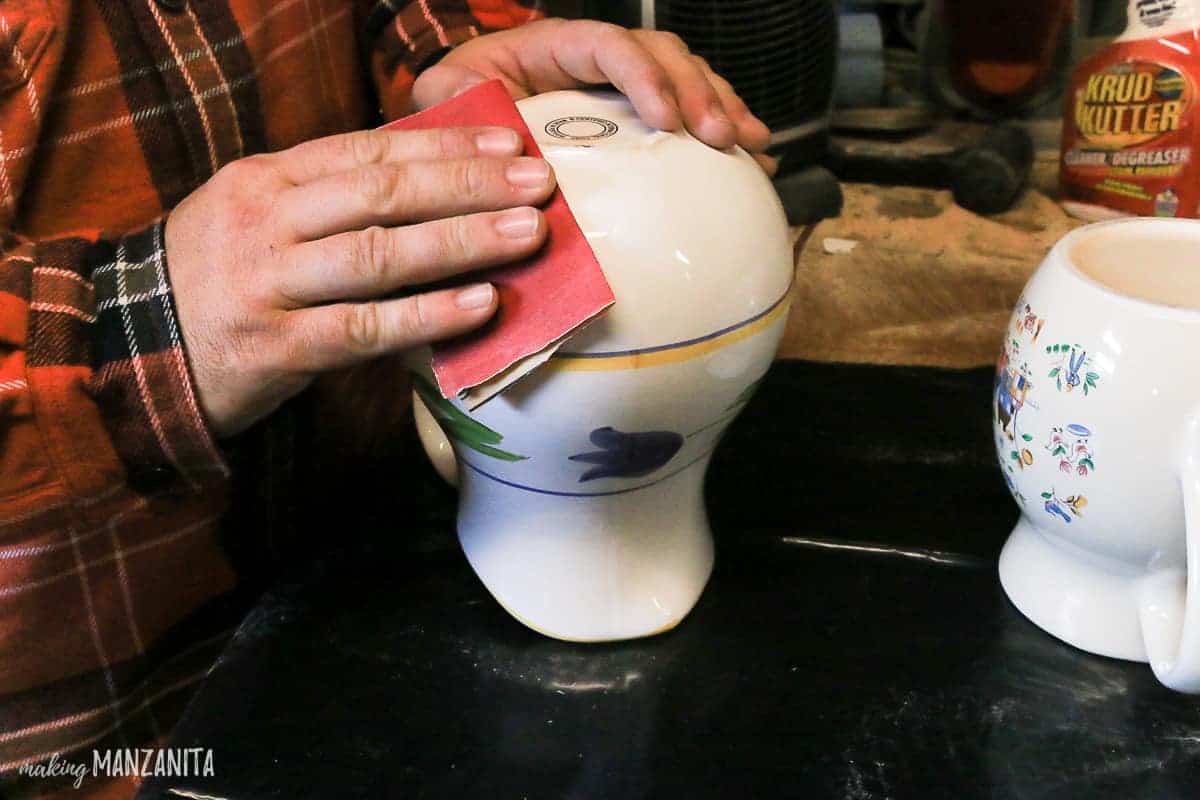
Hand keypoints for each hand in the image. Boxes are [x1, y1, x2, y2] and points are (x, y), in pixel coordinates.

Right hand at [165, 126, 554, 437]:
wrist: (137, 353)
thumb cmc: (220, 280)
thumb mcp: (260, 219)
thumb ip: (329, 202)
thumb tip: (432, 188)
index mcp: (267, 181)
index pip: (367, 151)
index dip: (442, 147)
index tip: (507, 146)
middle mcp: (266, 222)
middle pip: (382, 193)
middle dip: (468, 186)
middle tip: (538, 184)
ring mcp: (270, 284)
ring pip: (378, 254)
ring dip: (461, 241)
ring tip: (527, 234)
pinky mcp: (277, 346)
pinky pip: (364, 328)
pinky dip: (427, 317)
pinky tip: (480, 305)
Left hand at [413, 19, 775, 173]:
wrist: (468, 129)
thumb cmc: (459, 106)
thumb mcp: (446, 96)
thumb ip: (460, 98)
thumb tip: (494, 126)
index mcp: (554, 46)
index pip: (609, 45)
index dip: (643, 76)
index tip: (666, 120)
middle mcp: (596, 60)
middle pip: (662, 55)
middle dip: (699, 91)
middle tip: (719, 136)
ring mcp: (622, 90)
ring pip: (687, 79)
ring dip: (722, 108)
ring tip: (749, 145)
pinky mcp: (637, 124)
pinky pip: (690, 117)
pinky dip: (725, 133)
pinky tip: (756, 161)